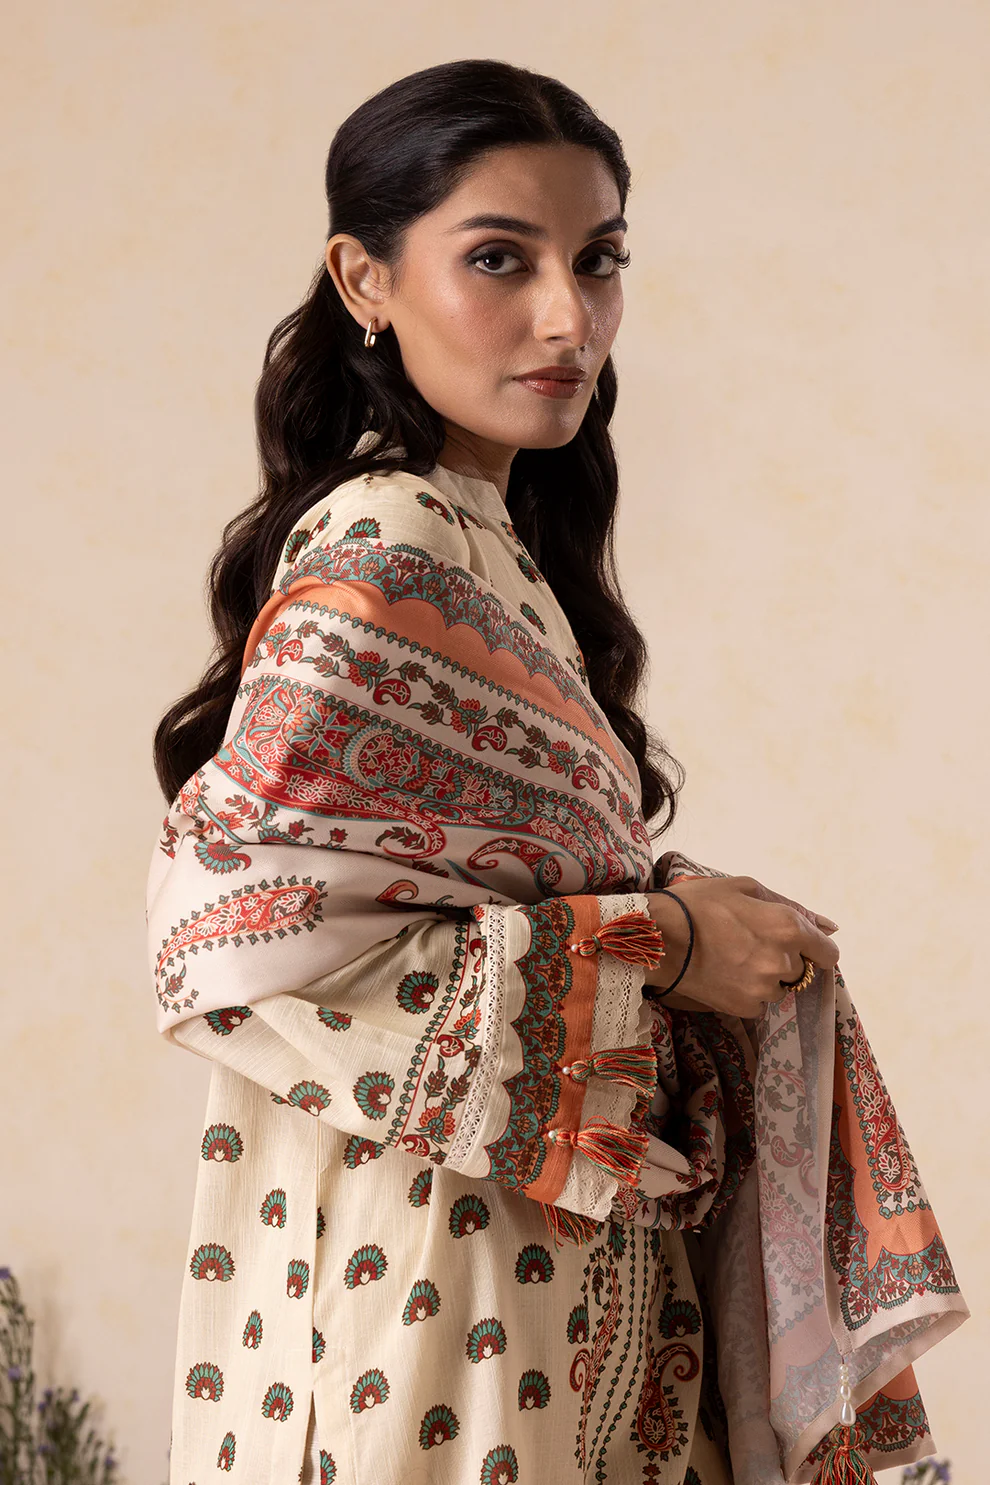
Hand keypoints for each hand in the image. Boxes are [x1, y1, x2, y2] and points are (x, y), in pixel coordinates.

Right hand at [643, 875, 840, 1018]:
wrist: (657, 938)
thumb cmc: (699, 903)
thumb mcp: (745, 888)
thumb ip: (792, 906)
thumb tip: (831, 927)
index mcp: (788, 927)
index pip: (828, 953)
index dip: (815, 948)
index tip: (796, 945)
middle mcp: (782, 961)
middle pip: (801, 970)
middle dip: (784, 958)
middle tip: (749, 943)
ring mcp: (764, 988)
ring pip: (780, 987)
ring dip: (766, 976)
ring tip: (733, 959)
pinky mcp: (745, 1008)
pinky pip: (759, 1002)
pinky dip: (748, 991)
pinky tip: (724, 974)